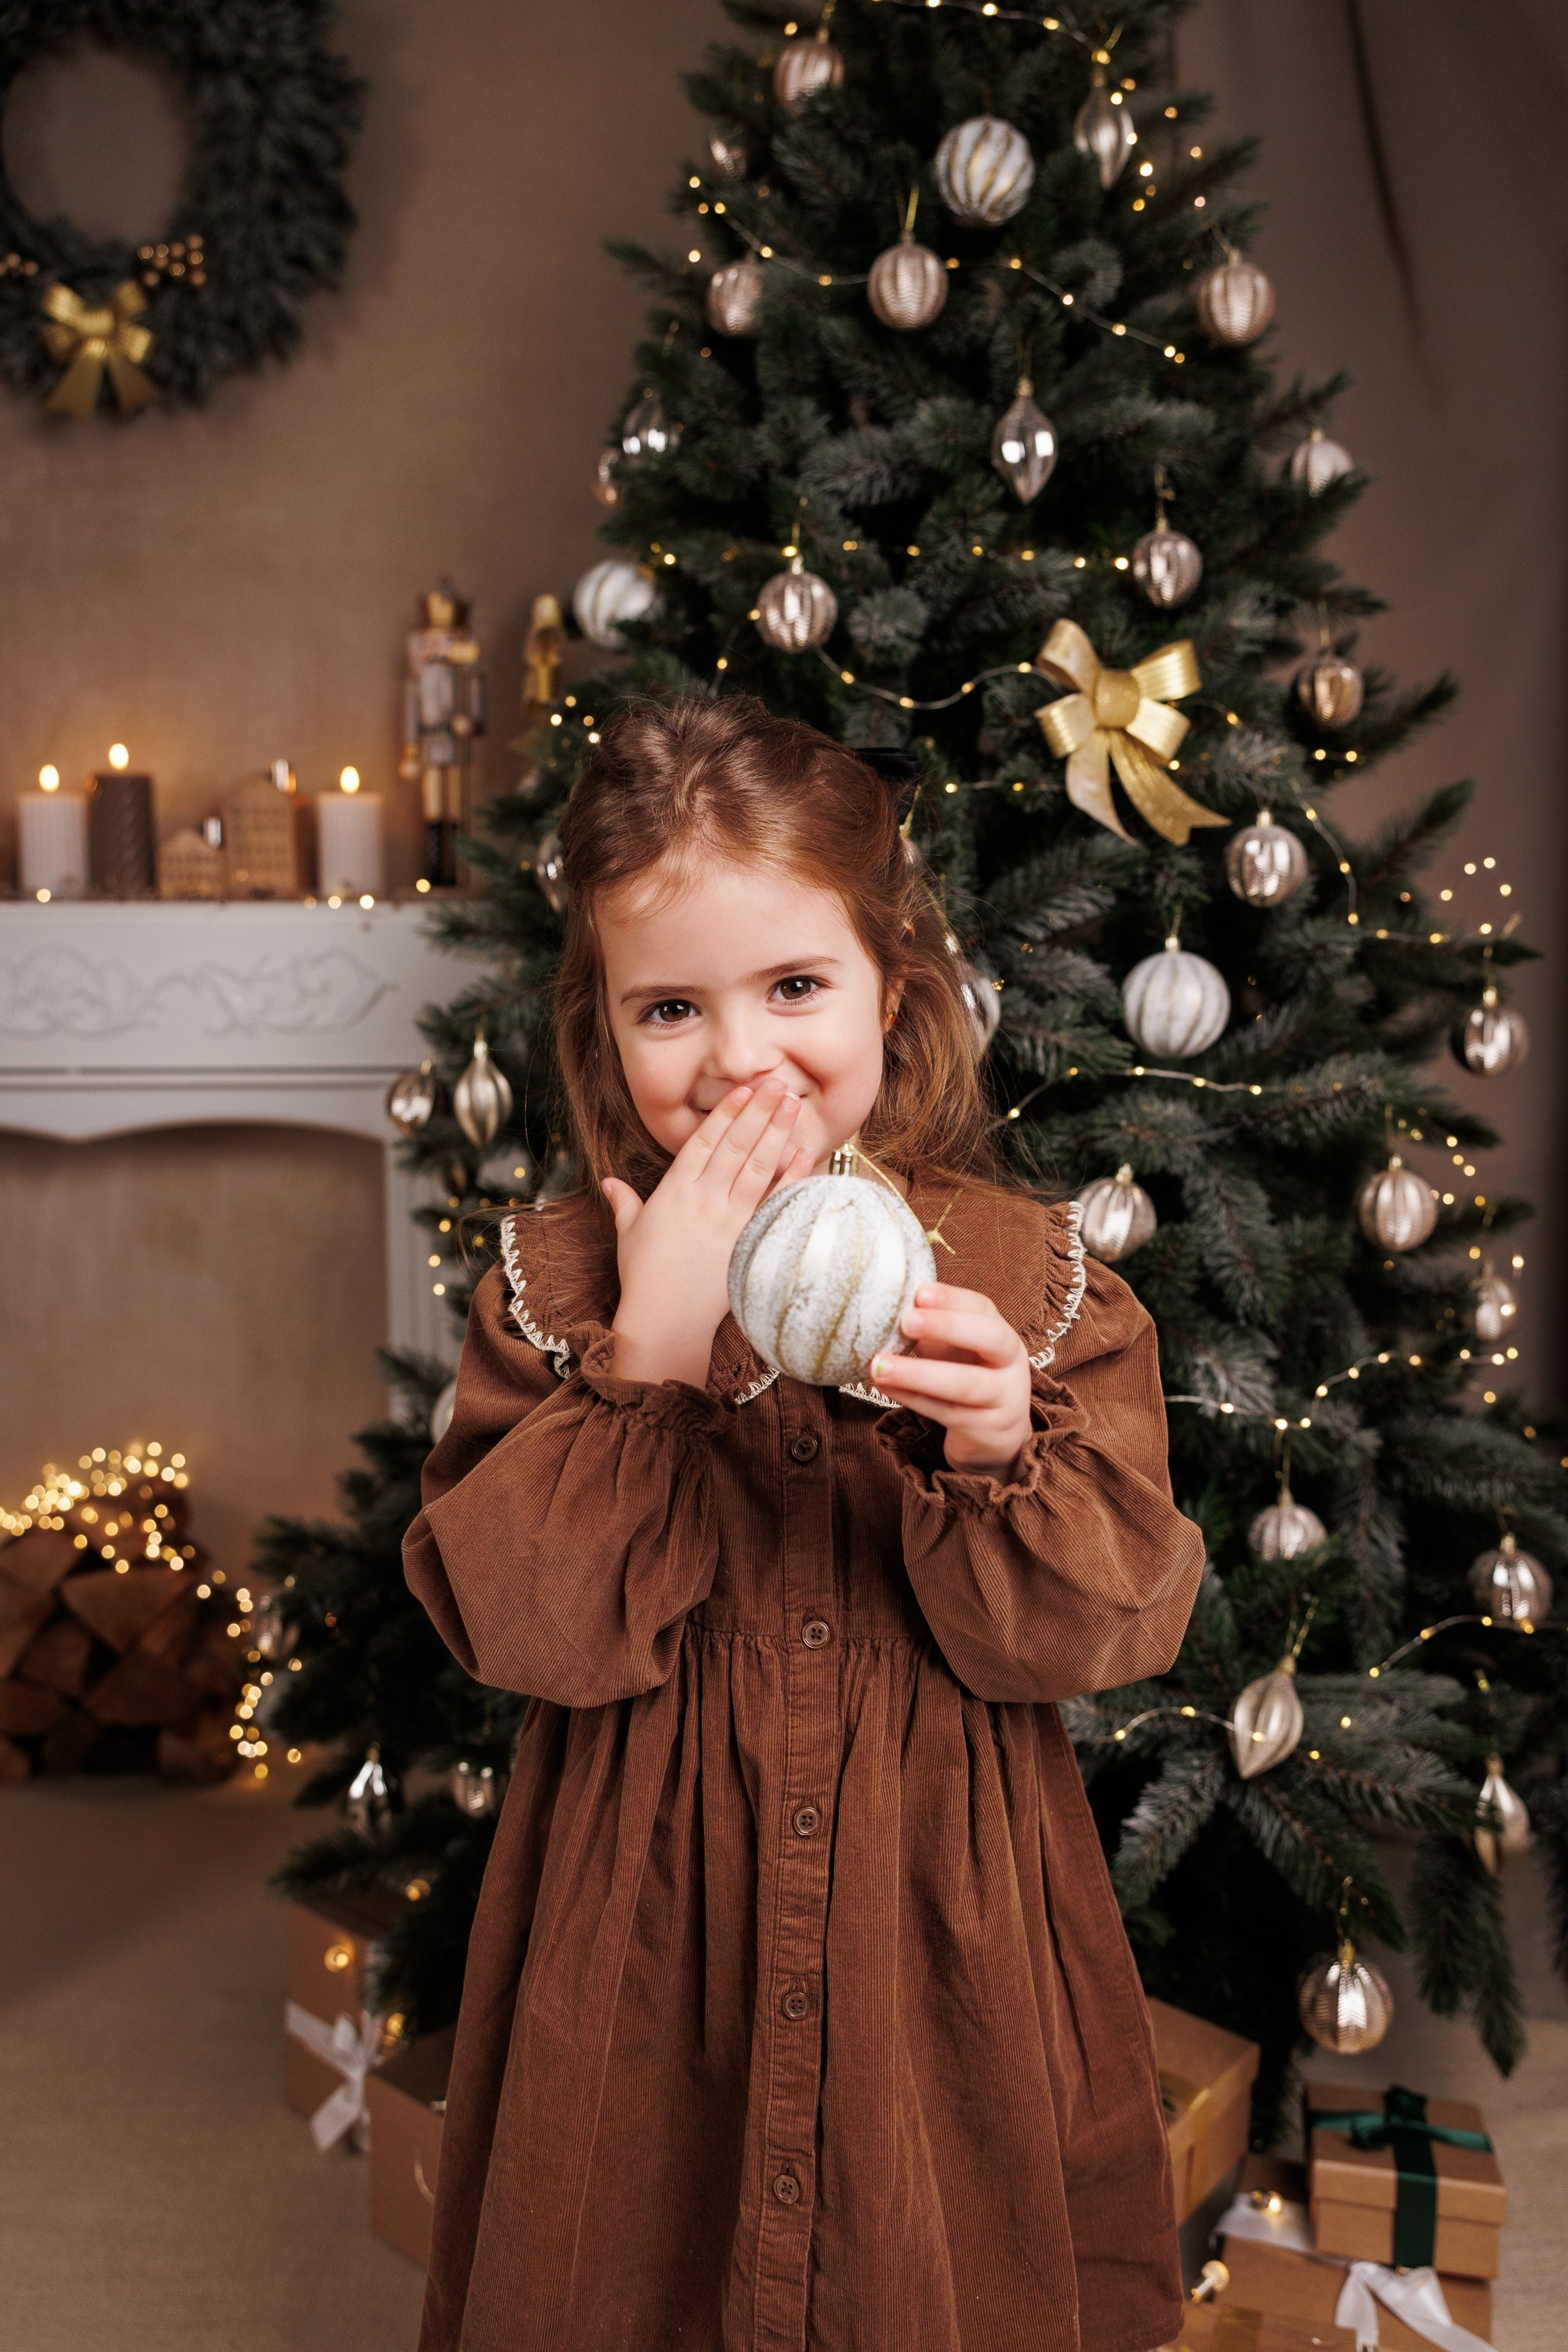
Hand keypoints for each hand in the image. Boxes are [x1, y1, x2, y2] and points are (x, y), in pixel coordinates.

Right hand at [603, 1079, 812, 1385]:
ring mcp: (727, 1219)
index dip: (724, 1113)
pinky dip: (790, 1176)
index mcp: (673, 1191)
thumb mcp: (629, 1234)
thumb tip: (609, 1183)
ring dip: (776, 1132)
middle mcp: (702, 1199)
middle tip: (777, 1081)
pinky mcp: (746, 1240)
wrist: (666, 1319)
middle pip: (735, 1145)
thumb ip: (623, 1202)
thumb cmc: (645, 1278)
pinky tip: (804, 1153)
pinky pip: (773, 1201)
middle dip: (757, 1110)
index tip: (742, 1089)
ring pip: (756, 1165)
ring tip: (793, 1103)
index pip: (703, 1141)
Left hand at [869, 1283, 1033, 1481]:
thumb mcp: (959, 1352)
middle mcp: (1010, 1364)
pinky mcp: (986, 1430)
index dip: (952, 1298)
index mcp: (1003, 1335)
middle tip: (906, 1321)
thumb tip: (888, 1311)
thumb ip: (933, 1331)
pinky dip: (913, 1398)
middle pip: (990, 1338)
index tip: (919, 1292)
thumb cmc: (969, 1380)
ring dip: (918, 1373)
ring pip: (965, 1384)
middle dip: (947, 1326)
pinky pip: (947, 1413)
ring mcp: (1003, 1399)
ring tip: (880, 1365)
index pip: (983, 1309)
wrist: (996, 1438)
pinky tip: (887, 1387)